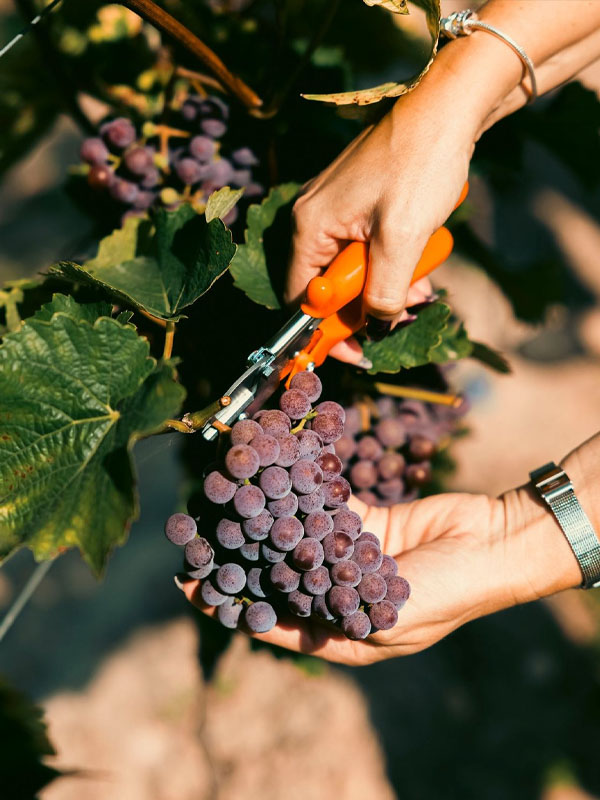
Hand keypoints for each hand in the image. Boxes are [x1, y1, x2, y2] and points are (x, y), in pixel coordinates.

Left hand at [182, 487, 580, 665]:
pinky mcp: (362, 519)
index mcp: (343, 634)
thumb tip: (260, 604)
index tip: (191, 587)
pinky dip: (298, 488)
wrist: (493, 542)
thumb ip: (327, 609)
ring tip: (225, 494)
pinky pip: (322, 503)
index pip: (275, 620)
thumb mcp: (385, 616)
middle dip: (239, 552)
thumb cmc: (447, 592)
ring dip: (264, 514)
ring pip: (295, 533)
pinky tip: (269, 469)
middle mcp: (339, 593)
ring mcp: (349, 553)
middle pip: (277, 572)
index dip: (233, 604)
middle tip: (195, 533)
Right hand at [285, 85, 475, 364]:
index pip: (301, 298)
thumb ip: (383, 291)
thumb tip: (376, 325)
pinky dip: (392, 260)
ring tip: (422, 284)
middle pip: (329, 286)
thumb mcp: (402, 239)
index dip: (327, 330)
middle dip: (367, 306)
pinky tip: (420, 258)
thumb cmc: (420, 166)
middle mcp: (314, 218)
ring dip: (387, 284)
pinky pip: (367, 246)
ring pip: (353, 268)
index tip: (358, 351)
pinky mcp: (359, 201)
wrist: (446, 107)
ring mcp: (336, 207)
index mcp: (310, 226)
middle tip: (405, 311)